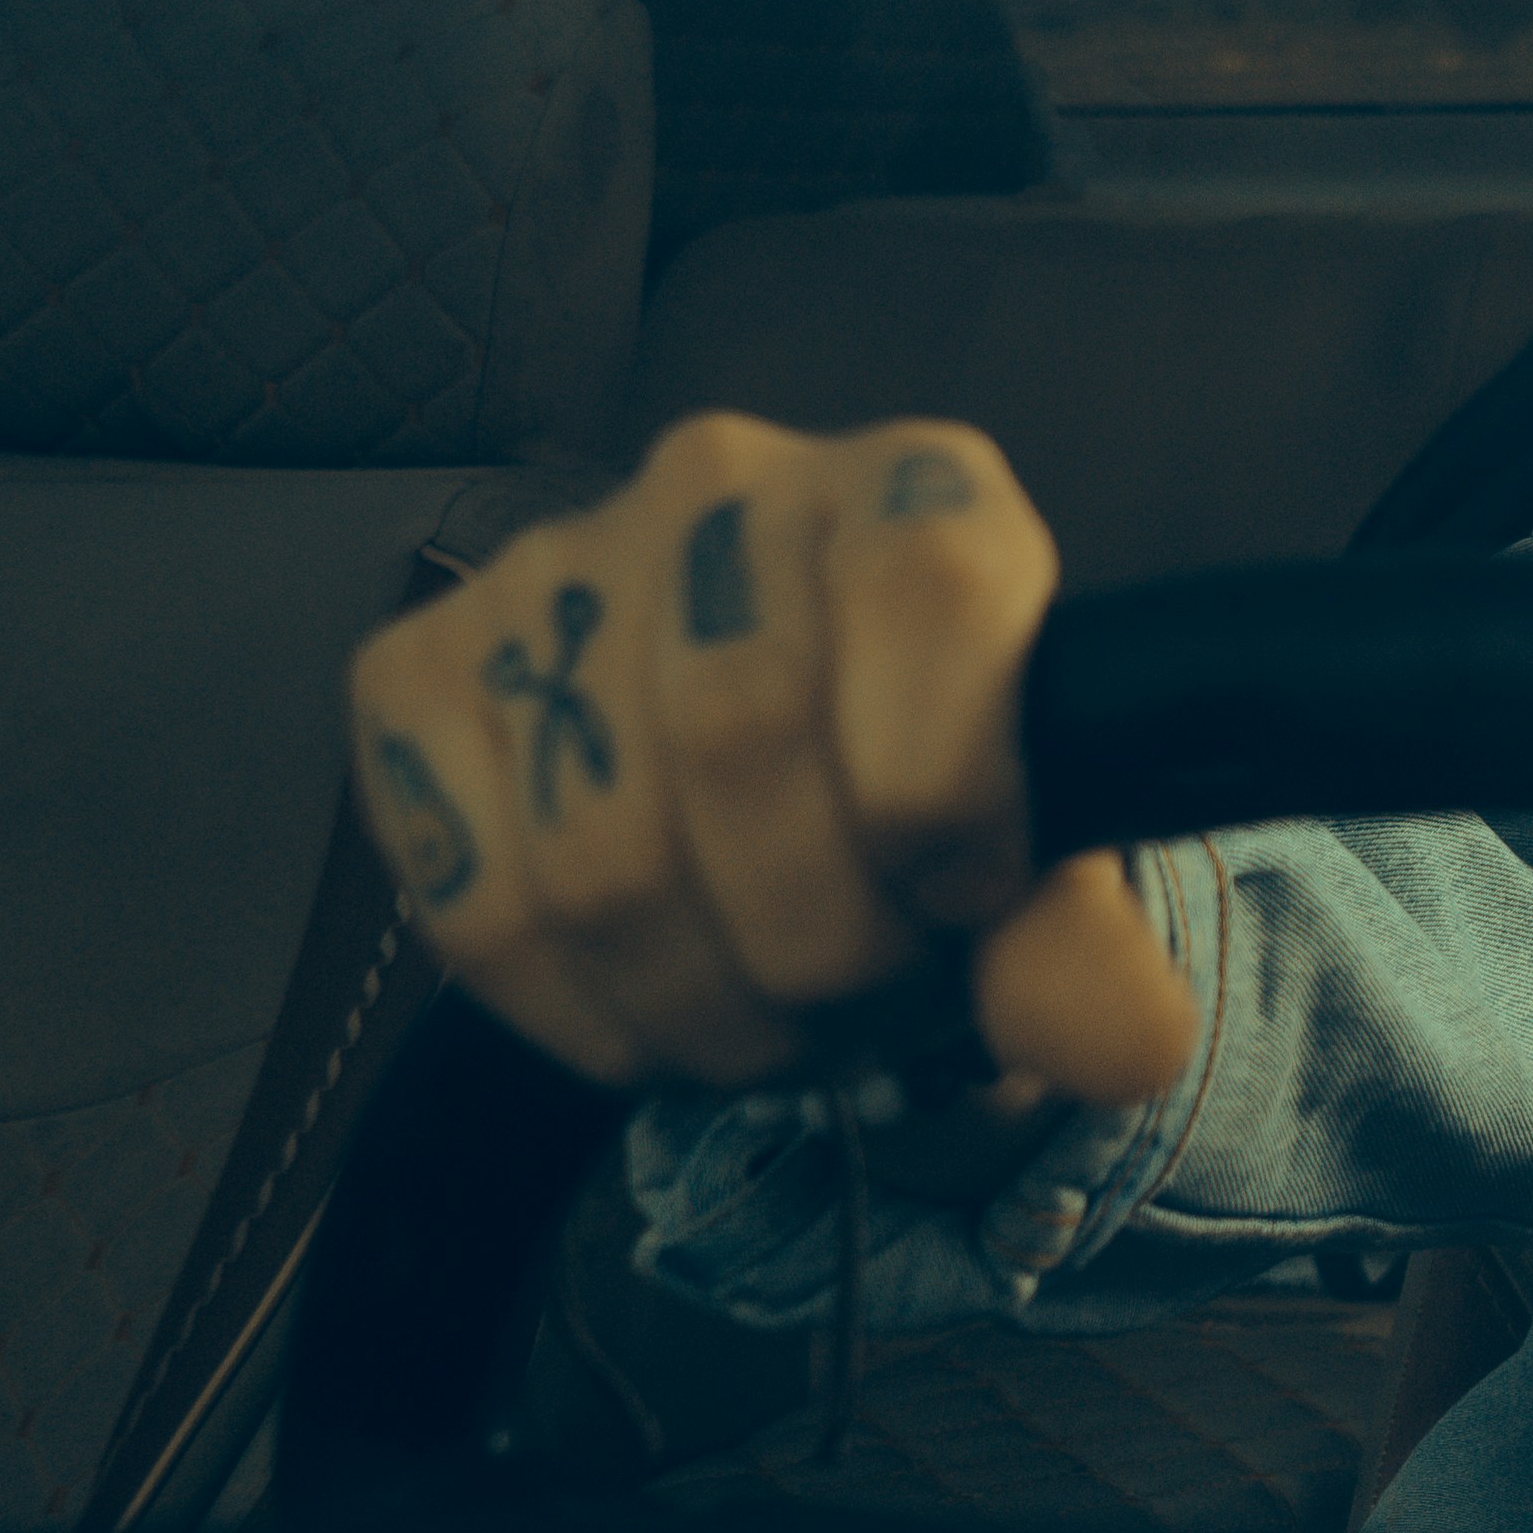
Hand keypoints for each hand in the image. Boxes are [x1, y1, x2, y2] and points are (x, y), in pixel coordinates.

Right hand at [343, 413, 1199, 1122]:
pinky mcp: (416, 676)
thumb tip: (1117, 1044)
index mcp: (914, 491)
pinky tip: (652, 1008)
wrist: (792, 783)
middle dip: (820, 946)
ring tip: (769, 1021)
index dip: (945, 788)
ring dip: (703, 1005)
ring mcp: (550, 572)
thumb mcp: (1037, 864)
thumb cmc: (935, 800)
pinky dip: (577, 1011)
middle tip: (862, 1004)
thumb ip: (1080, 943)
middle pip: (736, 742)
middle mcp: (720, 488)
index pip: (924, 593)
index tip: (966, 894)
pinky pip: (473, 897)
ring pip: (599, 853)